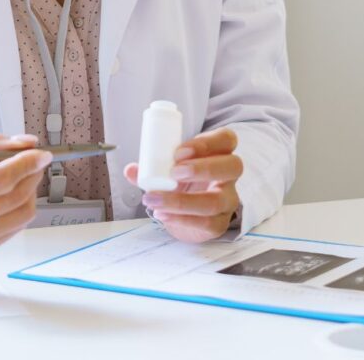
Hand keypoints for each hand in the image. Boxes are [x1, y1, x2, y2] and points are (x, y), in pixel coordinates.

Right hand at [0, 132, 51, 259]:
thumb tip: (27, 143)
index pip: (0, 179)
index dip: (27, 163)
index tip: (41, 151)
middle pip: (15, 197)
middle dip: (33, 174)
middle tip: (35, 159)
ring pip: (21, 215)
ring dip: (30, 192)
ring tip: (22, 176)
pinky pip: (12, 229)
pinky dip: (19, 209)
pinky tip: (9, 195)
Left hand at [123, 127, 241, 243]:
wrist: (186, 215)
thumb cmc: (181, 182)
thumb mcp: (167, 169)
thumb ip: (149, 168)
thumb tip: (130, 169)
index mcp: (218, 152)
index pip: (226, 139)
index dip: (207, 143)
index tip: (178, 152)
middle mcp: (228, 175)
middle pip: (233, 165)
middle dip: (203, 168)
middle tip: (173, 173)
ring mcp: (228, 200)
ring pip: (217, 200)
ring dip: (181, 201)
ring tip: (154, 199)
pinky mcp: (220, 224)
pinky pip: (207, 223)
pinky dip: (181, 219)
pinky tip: (163, 214)